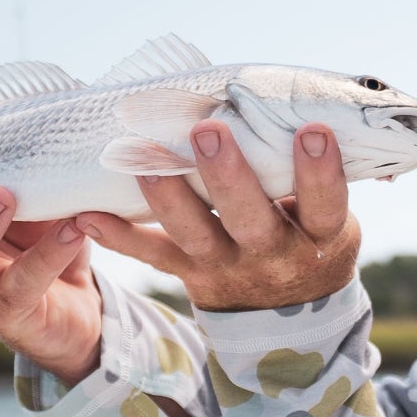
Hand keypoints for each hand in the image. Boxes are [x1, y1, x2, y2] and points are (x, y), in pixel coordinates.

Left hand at [76, 122, 359, 313]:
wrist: (286, 315)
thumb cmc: (309, 236)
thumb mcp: (328, 216)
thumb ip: (310, 175)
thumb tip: (297, 102)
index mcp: (319, 235)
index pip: (325, 204)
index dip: (320, 171)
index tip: (313, 129)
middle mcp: (273, 255)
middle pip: (251, 220)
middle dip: (229, 177)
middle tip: (209, 130)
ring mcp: (228, 267)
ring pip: (196, 236)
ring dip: (170, 199)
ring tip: (147, 161)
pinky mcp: (191, 274)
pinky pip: (153, 256)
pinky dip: (119, 237)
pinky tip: (87, 214)